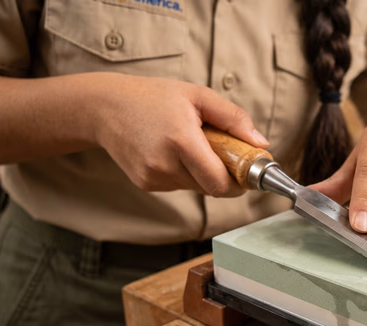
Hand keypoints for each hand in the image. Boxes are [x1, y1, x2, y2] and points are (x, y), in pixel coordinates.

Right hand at [92, 73, 267, 195]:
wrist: (105, 107)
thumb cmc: (154, 97)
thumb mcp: (198, 96)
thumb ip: (233, 118)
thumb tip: (260, 143)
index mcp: (181, 140)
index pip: (219, 182)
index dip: (238, 183)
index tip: (246, 172)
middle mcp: (164, 164)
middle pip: (210, 188)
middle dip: (223, 175)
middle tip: (222, 153)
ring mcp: (152, 177)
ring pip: (195, 188)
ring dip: (202, 173)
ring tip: (191, 146)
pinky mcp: (145, 184)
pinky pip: (178, 186)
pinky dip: (183, 173)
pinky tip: (172, 152)